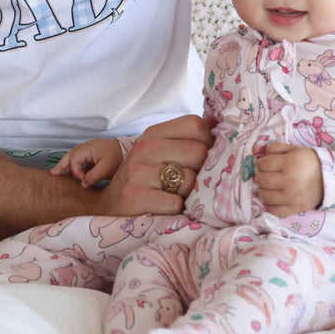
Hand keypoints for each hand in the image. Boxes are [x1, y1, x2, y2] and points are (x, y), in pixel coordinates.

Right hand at [50, 138, 122, 186]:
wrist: (129, 151)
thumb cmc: (118, 158)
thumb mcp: (106, 169)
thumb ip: (93, 176)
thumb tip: (83, 184)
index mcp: (88, 149)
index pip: (74, 161)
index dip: (76, 172)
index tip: (83, 180)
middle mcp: (86, 147)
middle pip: (69, 156)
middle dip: (61, 165)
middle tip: (53, 174)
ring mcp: (89, 150)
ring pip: (74, 157)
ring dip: (67, 165)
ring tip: (59, 174)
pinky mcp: (93, 154)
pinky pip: (80, 159)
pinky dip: (75, 165)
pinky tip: (75, 174)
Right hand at [95, 114, 212, 216]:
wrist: (109, 205)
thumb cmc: (144, 177)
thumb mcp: (158, 151)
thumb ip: (185, 140)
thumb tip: (225, 135)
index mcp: (153, 133)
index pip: (196, 125)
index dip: (209, 141)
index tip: (205, 156)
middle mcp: (145, 147)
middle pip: (199, 152)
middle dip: (202, 170)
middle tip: (190, 181)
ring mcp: (139, 171)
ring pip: (190, 180)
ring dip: (188, 193)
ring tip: (174, 194)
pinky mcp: (136, 196)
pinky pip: (176, 203)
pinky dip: (177, 208)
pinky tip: (166, 206)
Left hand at [254, 143, 322, 216]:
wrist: (327, 179)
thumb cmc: (308, 162)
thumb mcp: (293, 149)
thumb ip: (274, 148)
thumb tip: (257, 153)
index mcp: (290, 163)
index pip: (263, 164)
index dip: (261, 163)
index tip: (264, 164)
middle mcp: (290, 181)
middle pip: (263, 180)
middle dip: (260, 176)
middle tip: (265, 175)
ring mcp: (292, 197)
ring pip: (265, 196)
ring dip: (262, 190)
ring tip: (267, 186)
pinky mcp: (295, 208)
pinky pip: (275, 210)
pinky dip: (270, 205)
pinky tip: (273, 198)